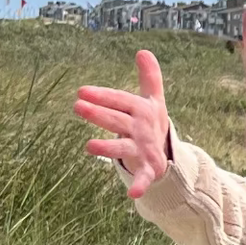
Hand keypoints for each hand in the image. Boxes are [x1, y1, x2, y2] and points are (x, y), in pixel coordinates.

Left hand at [75, 49, 172, 198]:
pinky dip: (140, 186)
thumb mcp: (153, 99)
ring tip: (89, 146)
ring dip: (109, 148)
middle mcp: (142, 128)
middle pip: (117, 120)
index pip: (120, 100)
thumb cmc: (151, 123)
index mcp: (142, 110)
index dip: (102, 96)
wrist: (168, 153)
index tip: (82, 91)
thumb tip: (143, 50)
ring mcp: (144, 149)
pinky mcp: (148, 169)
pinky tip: (132, 194)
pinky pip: (144, 178)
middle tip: (77, 106)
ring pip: (123, 147)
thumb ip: (150, 77)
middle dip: (98, 114)